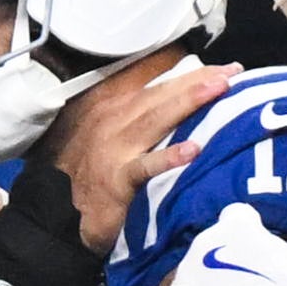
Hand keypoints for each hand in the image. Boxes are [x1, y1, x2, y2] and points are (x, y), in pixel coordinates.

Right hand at [33, 60, 236, 250]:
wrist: (54, 217)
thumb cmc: (86, 179)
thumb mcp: (108, 141)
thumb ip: (136, 122)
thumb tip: (175, 107)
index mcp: (112, 109)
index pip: (157, 86)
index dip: (190, 75)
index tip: (223, 68)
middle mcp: (112, 122)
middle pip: (160, 95)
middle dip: (197, 80)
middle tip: (231, 71)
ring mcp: (113, 150)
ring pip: (156, 119)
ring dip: (189, 102)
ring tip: (219, 89)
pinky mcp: (116, 181)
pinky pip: (145, 167)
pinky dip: (168, 158)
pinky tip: (193, 151)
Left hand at [168, 203, 286, 285]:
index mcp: (234, 226)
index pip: (239, 215)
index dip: (251, 229)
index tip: (263, 247)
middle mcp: (204, 243)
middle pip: (216, 242)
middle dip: (231, 255)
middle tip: (253, 277)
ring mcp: (187, 273)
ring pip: (198, 269)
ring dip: (212, 279)